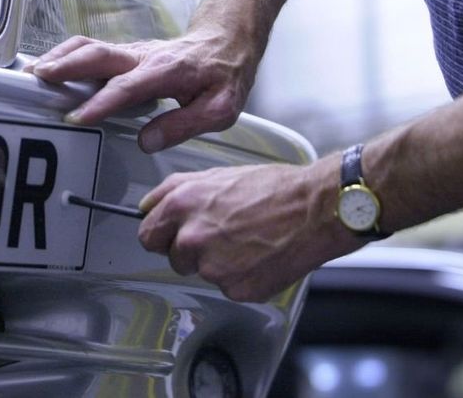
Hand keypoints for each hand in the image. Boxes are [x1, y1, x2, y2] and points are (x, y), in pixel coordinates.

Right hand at [26, 28, 257, 151]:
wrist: (225, 42)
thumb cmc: (223, 76)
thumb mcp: (221, 109)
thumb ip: (184, 125)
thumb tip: (146, 142)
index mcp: (167, 71)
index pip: (128, 87)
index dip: (101, 102)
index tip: (77, 117)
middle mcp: (143, 56)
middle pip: (98, 55)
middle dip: (66, 66)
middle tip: (38, 80)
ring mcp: (131, 52)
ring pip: (89, 47)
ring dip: (59, 57)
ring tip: (32, 74)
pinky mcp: (123, 54)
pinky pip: (89, 50)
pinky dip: (64, 56)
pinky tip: (47, 69)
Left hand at [136, 157, 360, 301]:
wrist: (316, 209)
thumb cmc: (272, 189)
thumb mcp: (214, 175)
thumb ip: (172, 191)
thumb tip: (147, 206)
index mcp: (182, 206)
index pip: (147, 235)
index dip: (161, 235)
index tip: (172, 235)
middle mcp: (192, 238)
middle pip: (172, 258)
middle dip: (189, 250)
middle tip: (219, 235)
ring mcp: (214, 268)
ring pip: (200, 273)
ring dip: (216, 263)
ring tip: (245, 241)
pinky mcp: (236, 289)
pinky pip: (227, 287)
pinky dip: (240, 277)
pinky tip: (259, 256)